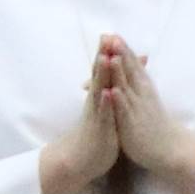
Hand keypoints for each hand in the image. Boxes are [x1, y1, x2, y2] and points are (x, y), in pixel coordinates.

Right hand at [34, 38, 127, 193]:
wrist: (79, 159)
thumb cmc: (96, 133)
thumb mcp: (105, 110)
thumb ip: (109, 92)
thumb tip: (114, 79)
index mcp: (99, 96)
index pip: (103, 71)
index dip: (108, 53)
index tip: (113, 34)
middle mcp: (96, 101)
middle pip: (99, 75)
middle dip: (103, 55)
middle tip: (107, 36)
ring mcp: (96, 114)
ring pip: (100, 90)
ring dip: (102, 74)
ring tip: (105, 57)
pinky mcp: (99, 128)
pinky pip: (103, 114)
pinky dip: (105, 103)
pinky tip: (108, 93)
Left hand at [101, 35, 194, 193]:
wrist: (169, 147)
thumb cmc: (154, 122)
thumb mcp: (146, 97)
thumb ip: (138, 82)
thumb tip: (135, 68)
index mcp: (143, 86)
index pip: (132, 63)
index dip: (122, 48)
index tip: (112, 33)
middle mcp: (141, 93)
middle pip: (129, 69)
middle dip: (120, 53)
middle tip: (110, 36)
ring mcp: (137, 107)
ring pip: (126, 86)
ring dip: (119, 71)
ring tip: (111, 56)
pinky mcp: (133, 123)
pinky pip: (125, 110)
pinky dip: (119, 99)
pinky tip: (112, 90)